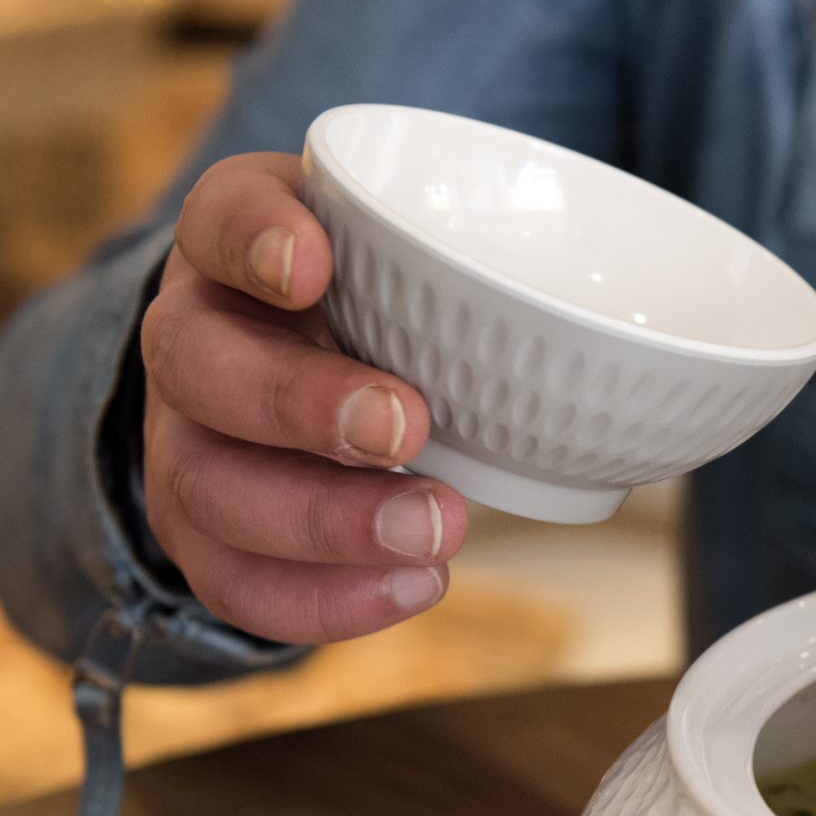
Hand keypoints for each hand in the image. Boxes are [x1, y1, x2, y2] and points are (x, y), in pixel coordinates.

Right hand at [140, 152, 468, 642]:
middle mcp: (192, 337)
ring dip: (325, 520)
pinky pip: (235, 580)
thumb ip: (467, 254)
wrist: (301, 375)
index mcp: (238, 245)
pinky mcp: (204, 532)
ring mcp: (184, 440)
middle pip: (199, 367)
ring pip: (208, 487)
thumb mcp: (403, 250)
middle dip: (301, 404)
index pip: (217, 217)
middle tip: (406, 426)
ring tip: (433, 530)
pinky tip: (415, 584)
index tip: (312, 264)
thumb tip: (631, 306)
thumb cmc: (370, 301)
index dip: (254, 239)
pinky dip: (324, 598)